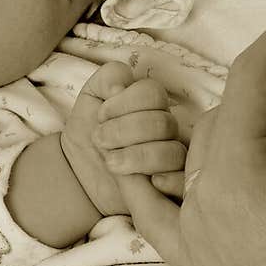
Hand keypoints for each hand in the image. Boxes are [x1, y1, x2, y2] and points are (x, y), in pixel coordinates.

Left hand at [60, 62, 186, 216]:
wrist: (80, 176)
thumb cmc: (89, 134)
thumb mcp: (91, 98)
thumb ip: (108, 78)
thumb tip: (122, 85)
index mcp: (152, 105)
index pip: (152, 93)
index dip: (123, 103)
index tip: (100, 116)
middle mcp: (168, 130)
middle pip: (162, 123)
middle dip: (123, 131)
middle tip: (100, 140)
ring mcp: (175, 159)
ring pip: (172, 153)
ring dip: (136, 157)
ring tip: (110, 162)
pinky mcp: (175, 187)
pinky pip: (184, 183)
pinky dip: (168, 182)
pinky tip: (147, 182)